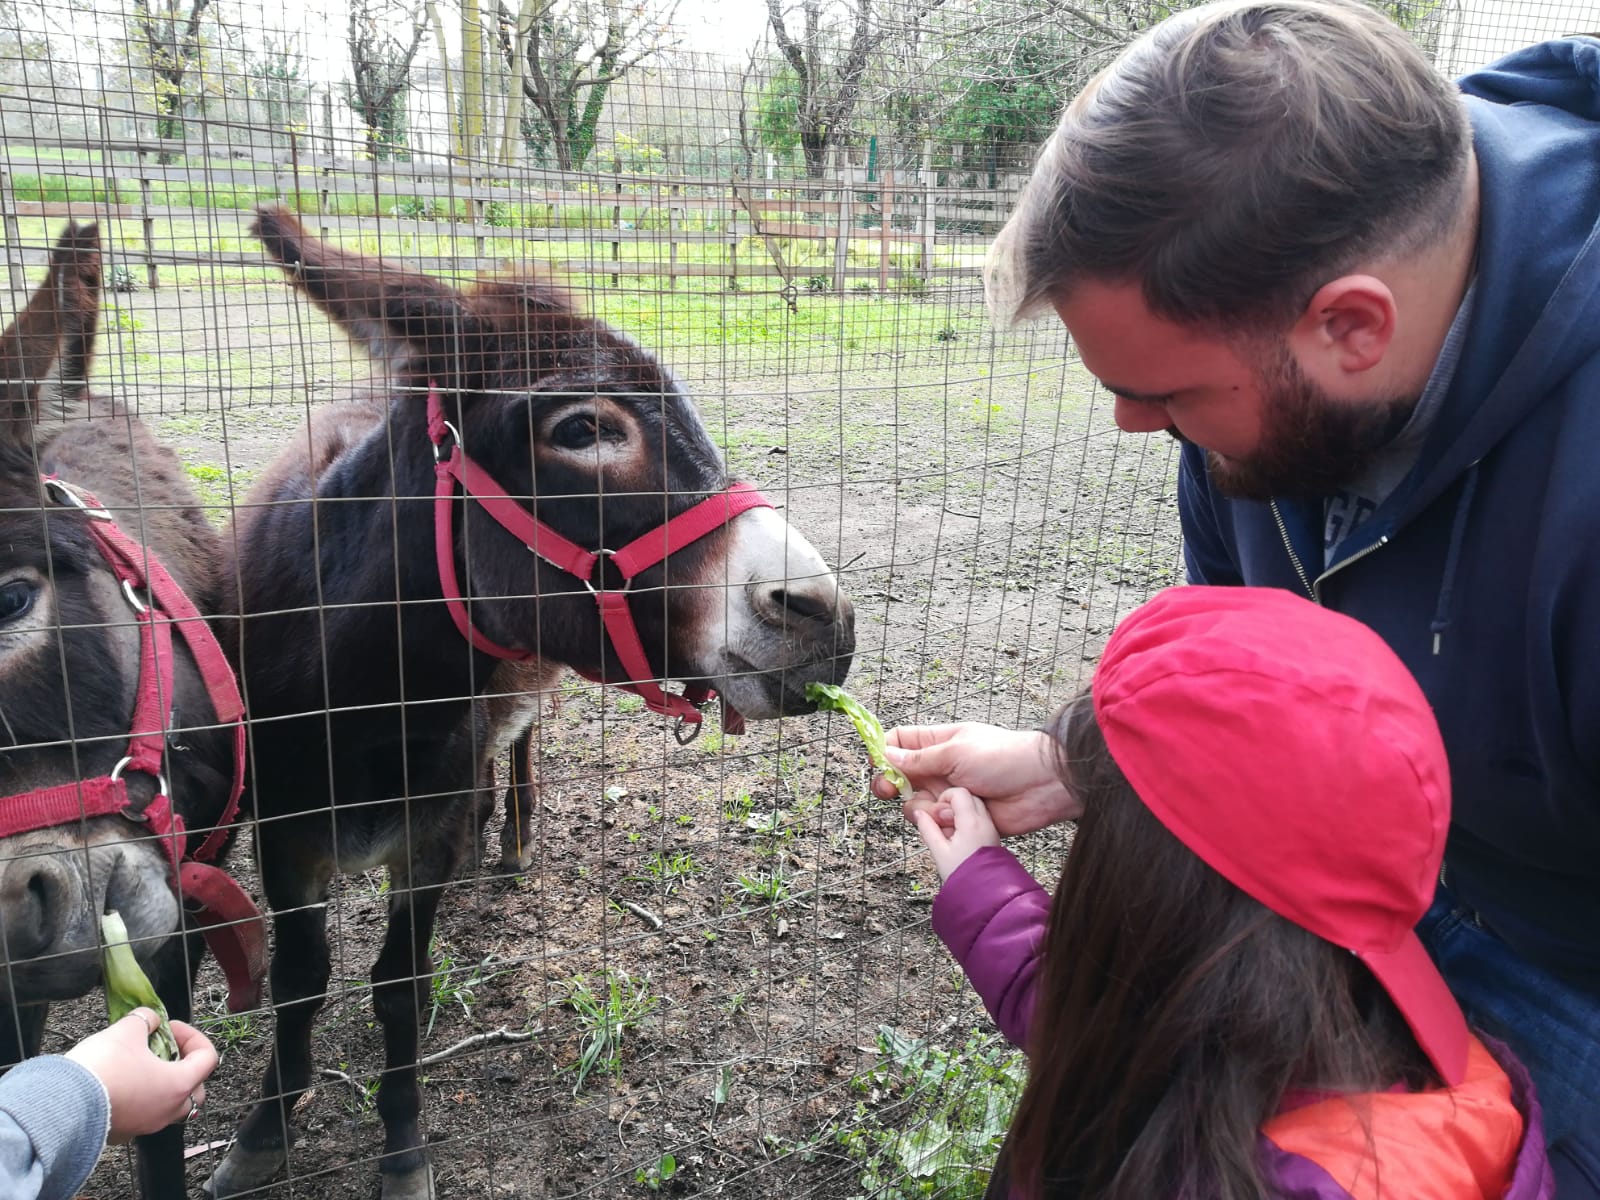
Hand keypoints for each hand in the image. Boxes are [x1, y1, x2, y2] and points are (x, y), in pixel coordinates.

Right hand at [66, 1008, 218, 1142]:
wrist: (61, 1106)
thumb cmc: (101, 1069)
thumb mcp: (126, 1031)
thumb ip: (144, 1020)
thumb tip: (150, 1018)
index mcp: (178, 1085)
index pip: (208, 1058)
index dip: (193, 1036)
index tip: (170, 1028)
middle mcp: (167, 1110)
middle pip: (195, 1088)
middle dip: (184, 1065)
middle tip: (163, 1050)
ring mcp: (146, 1125)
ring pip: (169, 1105)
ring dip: (162, 1083)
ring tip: (141, 1065)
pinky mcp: (123, 1133)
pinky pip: (143, 1114)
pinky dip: (140, 1098)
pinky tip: (121, 1083)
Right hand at [872, 723, 1079, 835]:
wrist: (1042, 786)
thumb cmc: (1004, 758)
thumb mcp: (956, 752)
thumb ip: (919, 757)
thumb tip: (886, 753)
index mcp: (938, 743)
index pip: (898, 742)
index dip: (884, 753)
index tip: (879, 764)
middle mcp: (939, 768)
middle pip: (899, 778)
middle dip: (894, 786)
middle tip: (894, 790)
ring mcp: (948, 794)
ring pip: (914, 805)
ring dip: (926, 807)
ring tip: (948, 804)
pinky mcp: (958, 818)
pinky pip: (935, 825)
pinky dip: (943, 822)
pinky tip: (959, 816)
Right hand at [913, 788, 1000, 880]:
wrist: (989, 896)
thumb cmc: (966, 876)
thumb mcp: (940, 853)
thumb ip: (927, 829)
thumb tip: (918, 814)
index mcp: (970, 822)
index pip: (957, 792)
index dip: (943, 798)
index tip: (937, 813)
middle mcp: (984, 821)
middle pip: (966, 797)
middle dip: (951, 805)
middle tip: (942, 822)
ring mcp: (991, 828)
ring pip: (974, 807)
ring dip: (960, 814)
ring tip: (951, 833)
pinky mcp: (994, 835)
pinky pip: (980, 819)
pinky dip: (969, 822)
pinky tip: (961, 839)